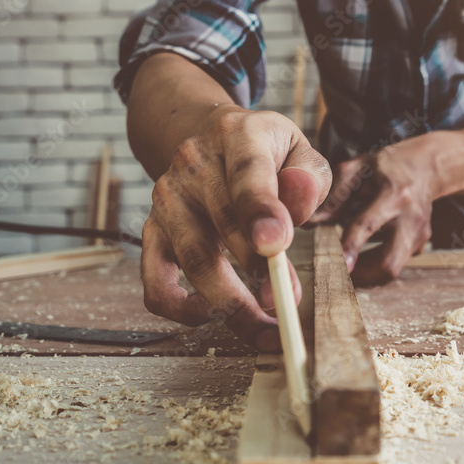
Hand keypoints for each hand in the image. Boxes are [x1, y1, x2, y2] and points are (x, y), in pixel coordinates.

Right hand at [141, 107, 331, 350]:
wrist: (211, 139)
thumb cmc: (266, 152)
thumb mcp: (298, 149)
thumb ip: (309, 177)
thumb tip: (300, 200)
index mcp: (236, 135)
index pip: (246, 171)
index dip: (259, 209)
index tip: (277, 244)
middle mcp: (193, 164)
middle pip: (221, 223)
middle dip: (258, 271)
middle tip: (287, 303)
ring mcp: (168, 198)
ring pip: (193, 257)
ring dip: (229, 301)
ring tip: (264, 328)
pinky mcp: (154, 229)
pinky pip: (154, 278)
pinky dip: (177, 306)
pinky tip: (208, 315)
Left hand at [309, 134, 446, 285]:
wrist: (426, 166)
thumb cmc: (386, 167)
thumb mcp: (358, 169)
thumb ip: (334, 196)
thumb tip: (310, 222)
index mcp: (393, 193)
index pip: (369, 224)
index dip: (353, 246)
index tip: (342, 266)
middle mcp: (410, 217)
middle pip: (389, 263)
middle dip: (363, 276)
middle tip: (340, 273)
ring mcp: (419, 233)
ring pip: (393, 269)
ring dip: (368, 274)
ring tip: (349, 262)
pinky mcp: (421, 244)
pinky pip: (397, 262)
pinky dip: (378, 263)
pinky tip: (369, 250)